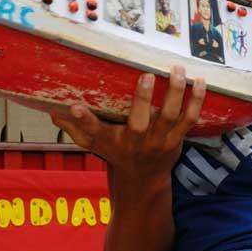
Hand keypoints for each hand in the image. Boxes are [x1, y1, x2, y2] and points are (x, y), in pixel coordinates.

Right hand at [51, 67, 205, 180]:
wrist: (143, 179)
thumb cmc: (116, 153)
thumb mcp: (93, 144)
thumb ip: (74, 127)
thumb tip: (51, 111)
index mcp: (111, 142)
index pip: (93, 132)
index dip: (83, 121)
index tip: (74, 107)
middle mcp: (135, 143)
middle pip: (139, 123)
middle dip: (143, 100)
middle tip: (147, 76)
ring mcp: (159, 142)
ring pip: (170, 118)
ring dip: (176, 94)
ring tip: (178, 71)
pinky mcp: (177, 140)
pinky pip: (190, 120)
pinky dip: (196, 101)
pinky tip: (200, 81)